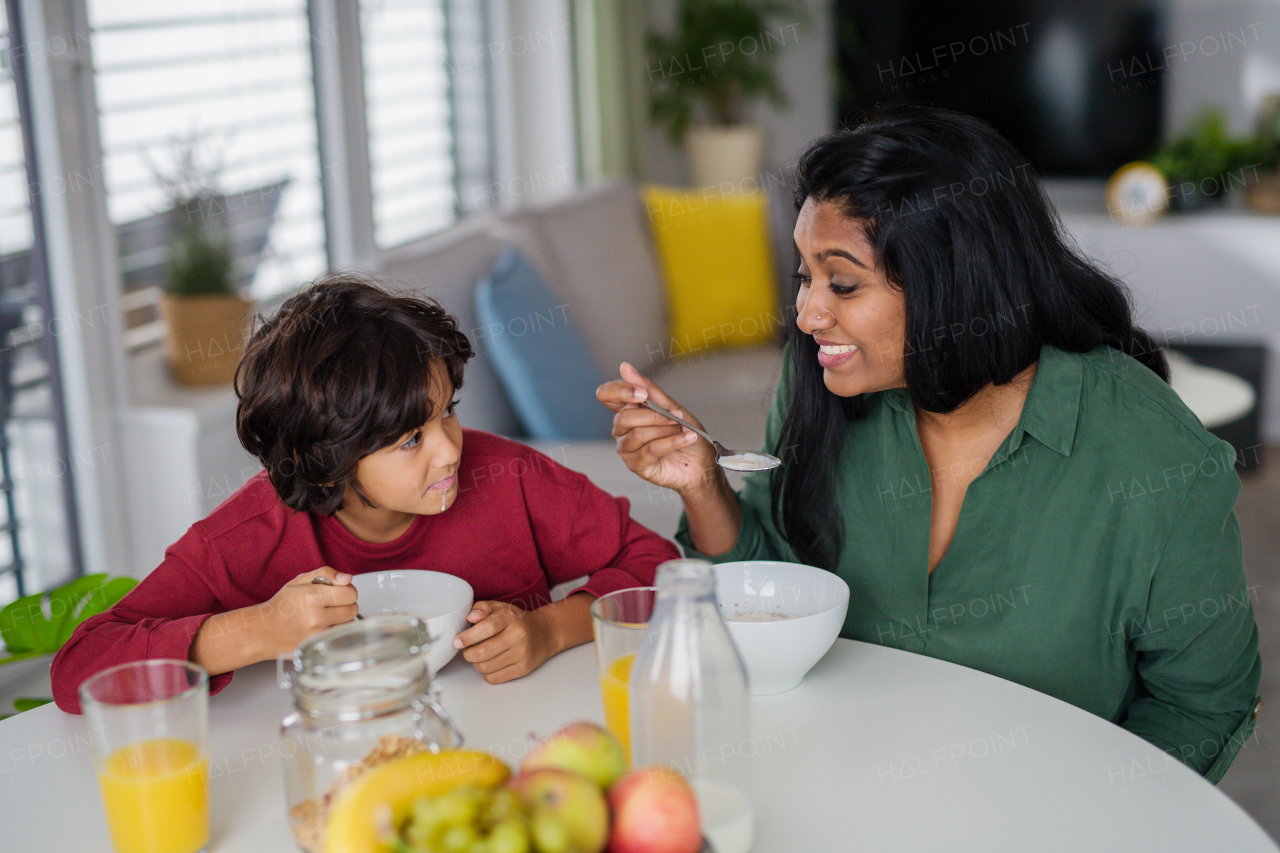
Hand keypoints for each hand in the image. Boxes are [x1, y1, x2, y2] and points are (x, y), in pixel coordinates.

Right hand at [251, 567, 358, 659]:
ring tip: (326, 617)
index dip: (347, 591)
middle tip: (332, 605)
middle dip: (346, 605)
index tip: (340, 592)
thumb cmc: (282, 606)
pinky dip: (335, 631)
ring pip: (348, 624)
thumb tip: (347, 578)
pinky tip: (323, 628)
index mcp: (311, 596)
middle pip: (352, 609)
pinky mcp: (317, 646)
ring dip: (342, 619)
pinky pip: (339, 636)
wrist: (263, 631)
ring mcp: (316, 634)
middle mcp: (315, 617)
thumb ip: (326, 574)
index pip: (350, 593)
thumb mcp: (300, 581)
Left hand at [452, 600, 556, 683]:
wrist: (545, 633)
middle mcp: (519, 636)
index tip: (457, 641)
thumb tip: (471, 617)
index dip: (469, 636)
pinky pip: (495, 678)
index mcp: (511, 618)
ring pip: (486, 667)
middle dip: (468, 653)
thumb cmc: (518, 620)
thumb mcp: (501, 607)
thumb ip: (483, 608)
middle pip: (483, 652)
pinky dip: (486, 673)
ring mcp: (522, 654)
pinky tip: (490, 664)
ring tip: (479, 656)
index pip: (487, 627)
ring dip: (476, 664)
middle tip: (467, 650)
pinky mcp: (523, 669)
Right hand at [596, 361, 719, 494]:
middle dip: (654, 415)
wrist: (701, 461)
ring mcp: (627, 448)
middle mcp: (622, 429)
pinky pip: (651, 449)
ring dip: (666, 429)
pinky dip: (672, 441)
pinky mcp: (637, 465)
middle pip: (624, 417)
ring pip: (638, 434)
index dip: (620, 391)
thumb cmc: (685, 433)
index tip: (643, 394)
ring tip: (683, 429)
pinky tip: (687, 438)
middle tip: (676, 417)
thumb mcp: (671, 406)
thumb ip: (648, 389)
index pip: (606, 395)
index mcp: (627, 409)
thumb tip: (625, 368)